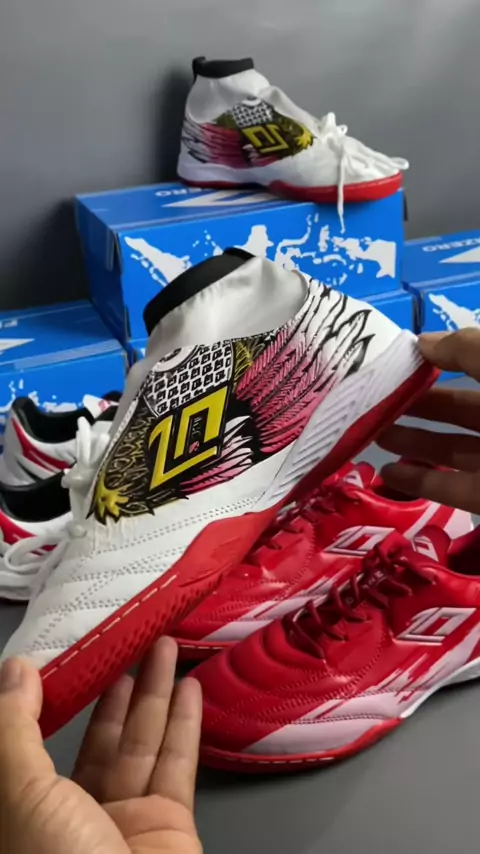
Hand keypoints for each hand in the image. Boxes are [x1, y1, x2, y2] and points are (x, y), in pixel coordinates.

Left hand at [0, 638, 201, 853]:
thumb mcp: (20, 795)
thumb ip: (15, 729)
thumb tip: (15, 671)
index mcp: (28, 810)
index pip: (34, 742)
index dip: (48, 698)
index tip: (65, 655)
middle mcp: (73, 814)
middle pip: (98, 736)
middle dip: (116, 685)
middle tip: (131, 640)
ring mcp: (124, 819)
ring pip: (141, 743)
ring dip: (156, 694)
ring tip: (164, 647)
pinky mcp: (168, 824)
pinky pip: (176, 765)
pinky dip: (185, 725)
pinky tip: (189, 689)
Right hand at [377, 329, 479, 514]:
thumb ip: (464, 349)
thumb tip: (421, 343)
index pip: (474, 364)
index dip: (439, 360)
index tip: (396, 360)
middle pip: (458, 408)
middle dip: (415, 402)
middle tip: (371, 398)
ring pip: (450, 448)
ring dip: (410, 441)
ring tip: (370, 432)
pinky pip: (450, 488)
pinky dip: (418, 482)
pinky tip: (386, 473)